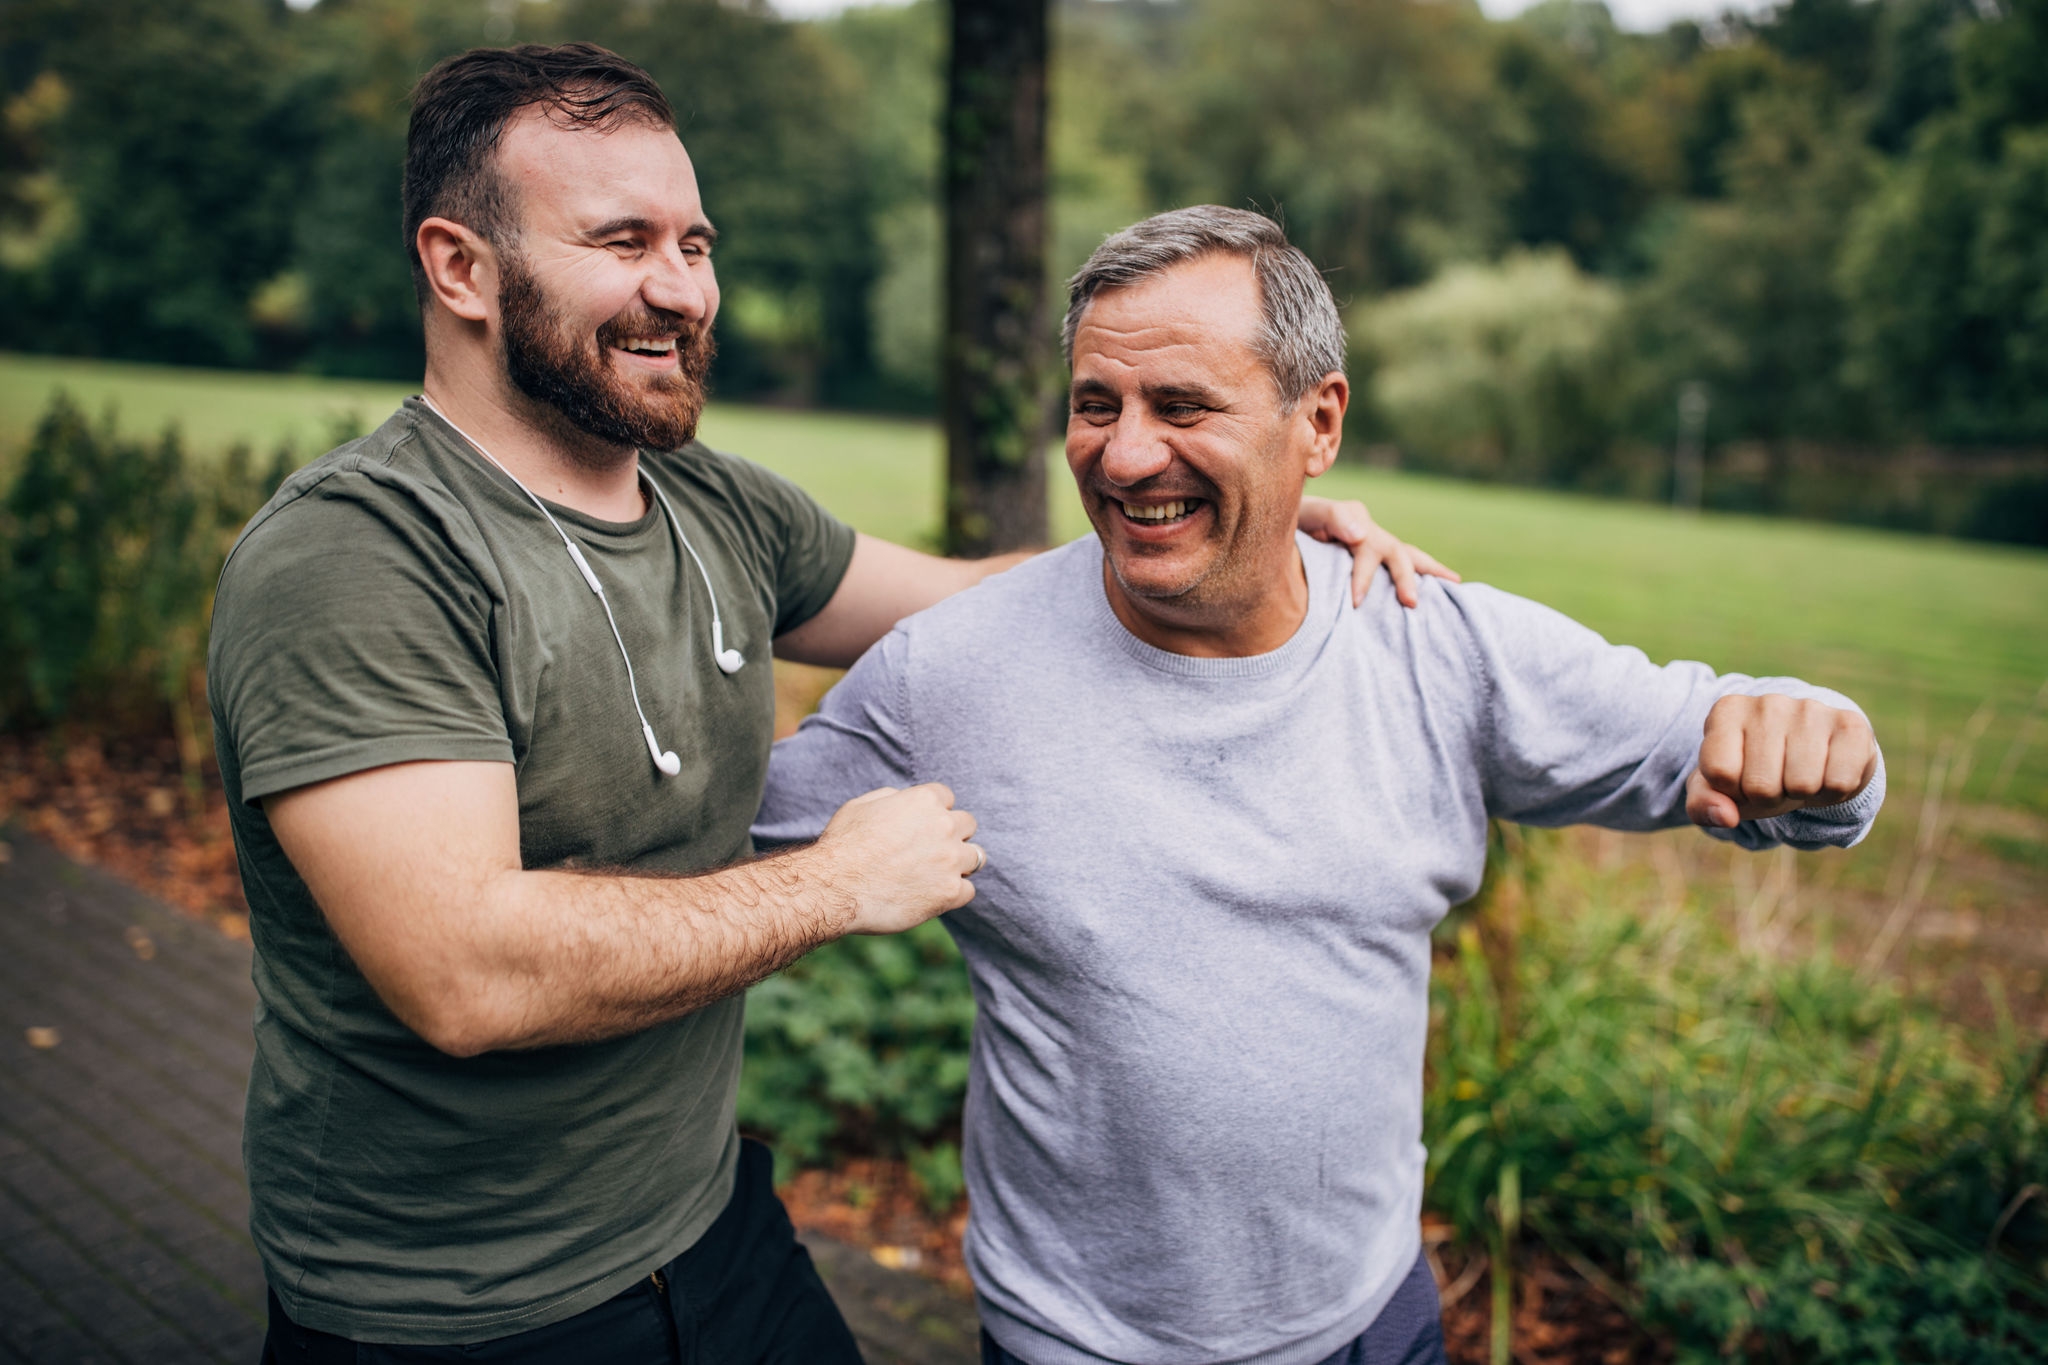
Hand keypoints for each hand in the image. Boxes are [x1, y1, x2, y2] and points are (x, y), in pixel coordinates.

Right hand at [816, 784, 981, 932]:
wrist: (835, 887)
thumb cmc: (842, 845)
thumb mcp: (860, 806)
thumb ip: (891, 797)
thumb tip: (904, 799)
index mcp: (925, 800)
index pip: (946, 797)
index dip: (933, 812)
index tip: (920, 826)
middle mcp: (945, 826)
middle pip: (968, 824)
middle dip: (952, 835)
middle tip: (929, 851)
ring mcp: (950, 860)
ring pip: (976, 857)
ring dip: (959, 864)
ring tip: (935, 874)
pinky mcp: (949, 893)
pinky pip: (968, 891)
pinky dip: (953, 894)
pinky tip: (932, 896)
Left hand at [1297, 496, 1459, 607]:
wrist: (1287, 525)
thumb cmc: (1299, 520)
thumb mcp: (1309, 513)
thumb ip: (1332, 517)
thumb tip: (1359, 534)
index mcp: (1358, 524)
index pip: (1369, 550)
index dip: (1363, 577)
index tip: (1355, 602)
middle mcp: (1373, 536)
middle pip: (1399, 554)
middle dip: (1407, 578)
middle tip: (1412, 604)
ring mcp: (1377, 548)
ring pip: (1408, 559)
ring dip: (1428, 574)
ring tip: (1453, 588)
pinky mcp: (1374, 562)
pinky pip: (1402, 568)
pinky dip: (1421, 579)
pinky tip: (1438, 596)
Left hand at [1686, 695, 1877, 828]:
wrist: (1811, 752)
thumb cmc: (1754, 770)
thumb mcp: (1717, 788)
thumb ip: (1703, 805)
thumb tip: (1726, 817)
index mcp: (1726, 711)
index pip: (1719, 772)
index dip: (1732, 791)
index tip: (1740, 778)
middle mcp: (1767, 703)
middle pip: (1761, 785)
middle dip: (1767, 796)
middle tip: (1775, 779)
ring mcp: (1811, 709)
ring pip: (1801, 785)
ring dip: (1801, 794)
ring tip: (1798, 774)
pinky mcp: (1850, 724)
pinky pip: (1839, 783)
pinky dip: (1832, 792)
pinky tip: (1826, 770)